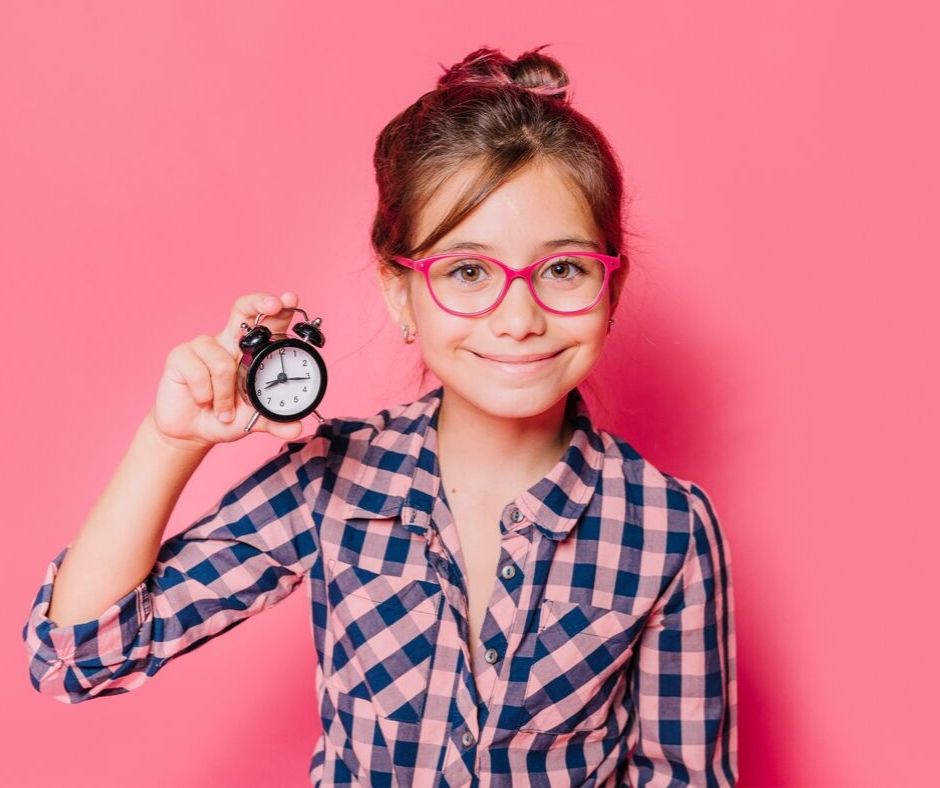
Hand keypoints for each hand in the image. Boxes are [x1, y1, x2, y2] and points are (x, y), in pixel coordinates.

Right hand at [150, 291, 305, 450]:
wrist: (191, 432)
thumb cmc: (225, 418)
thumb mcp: (255, 421)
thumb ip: (276, 422)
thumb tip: (298, 428)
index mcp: (250, 351)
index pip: (266, 322)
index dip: (279, 307)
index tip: (290, 299)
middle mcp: (228, 342)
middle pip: (243, 308)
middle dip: (260, 302)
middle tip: (274, 305)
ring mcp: (203, 346)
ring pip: (223, 363)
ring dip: (224, 394)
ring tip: (223, 410)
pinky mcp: (180, 356)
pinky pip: (199, 372)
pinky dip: (205, 394)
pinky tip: (202, 401)